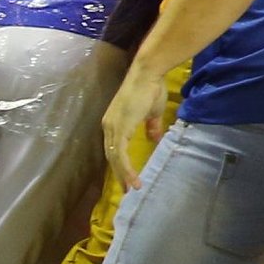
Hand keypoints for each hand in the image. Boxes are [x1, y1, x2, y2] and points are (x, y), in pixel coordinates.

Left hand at [101, 63, 168, 188]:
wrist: (148, 75)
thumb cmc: (151, 89)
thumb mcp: (152, 113)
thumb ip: (151, 127)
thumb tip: (154, 138)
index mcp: (114, 123)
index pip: (114, 148)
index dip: (120, 163)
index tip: (127, 177)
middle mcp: (109, 126)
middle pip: (111, 156)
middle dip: (119, 173)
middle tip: (127, 188)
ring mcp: (112, 128)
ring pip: (114, 158)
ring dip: (123, 174)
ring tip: (132, 187)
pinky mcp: (119, 129)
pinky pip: (120, 154)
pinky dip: (126, 168)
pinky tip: (133, 178)